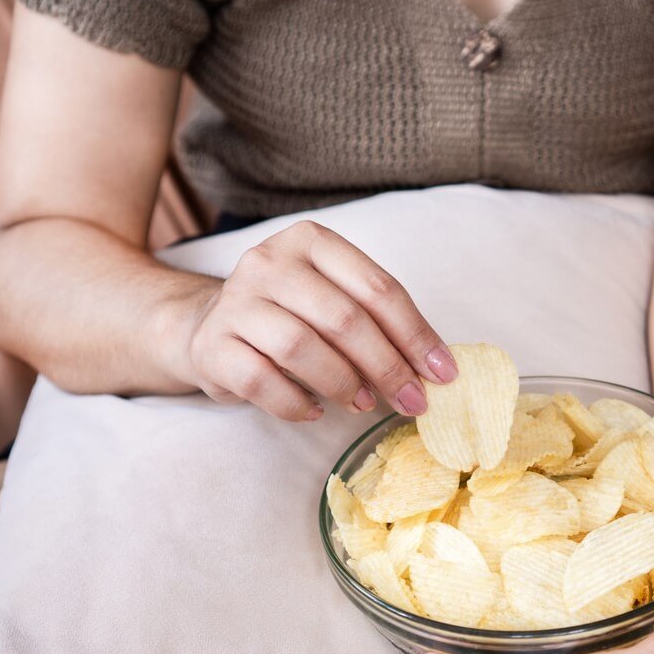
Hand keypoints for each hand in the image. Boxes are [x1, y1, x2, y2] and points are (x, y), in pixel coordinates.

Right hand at [176, 220, 456, 420]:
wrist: (211, 328)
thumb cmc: (293, 315)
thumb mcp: (336, 299)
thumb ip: (379, 321)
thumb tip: (433, 369)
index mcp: (311, 242)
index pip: (377, 288)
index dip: (415, 334)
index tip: (443, 373)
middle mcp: (269, 262)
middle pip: (343, 318)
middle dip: (388, 366)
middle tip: (413, 401)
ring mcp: (235, 302)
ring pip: (301, 347)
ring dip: (344, 384)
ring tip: (365, 404)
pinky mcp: (212, 345)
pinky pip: (261, 381)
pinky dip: (297, 404)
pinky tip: (315, 412)